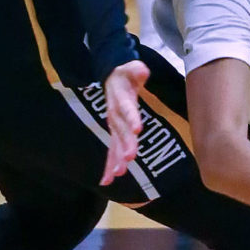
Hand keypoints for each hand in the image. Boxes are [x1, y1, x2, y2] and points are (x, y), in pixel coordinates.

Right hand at [100, 59, 150, 185]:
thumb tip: (142, 71)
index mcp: (121, 98)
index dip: (132, 117)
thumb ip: (137, 70)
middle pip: (121, 130)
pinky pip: (111, 150)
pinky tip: (107, 181)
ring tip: (118, 174)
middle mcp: (115, 114)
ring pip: (115, 143)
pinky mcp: (114, 132)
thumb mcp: (132, 68)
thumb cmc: (125, 74)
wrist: (111, 78)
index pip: (127, 108)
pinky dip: (109, 165)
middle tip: (129, 158)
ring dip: (116, 159)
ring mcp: (113, 125)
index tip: (137, 128)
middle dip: (125, 144)